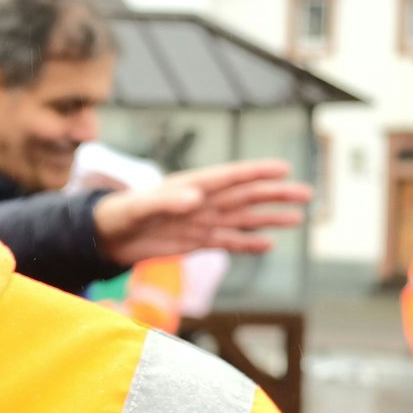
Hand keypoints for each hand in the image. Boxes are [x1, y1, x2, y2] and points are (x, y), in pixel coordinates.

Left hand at [92, 159, 311, 266]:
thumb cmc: (119, 214)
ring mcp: (201, 222)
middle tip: (306, 193)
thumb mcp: (139, 207)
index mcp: (190, 186)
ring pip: (242, 219)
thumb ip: (165, 202)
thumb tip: (195, 199)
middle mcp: (201, 202)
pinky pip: (227, 241)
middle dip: (275, 194)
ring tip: (298, 218)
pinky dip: (247, 243)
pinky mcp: (195, 242)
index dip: (256, 172)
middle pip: (245, 196)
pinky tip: (269, 244)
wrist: (106, 237)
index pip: (230, 176)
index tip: (283, 168)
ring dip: (269, 218)